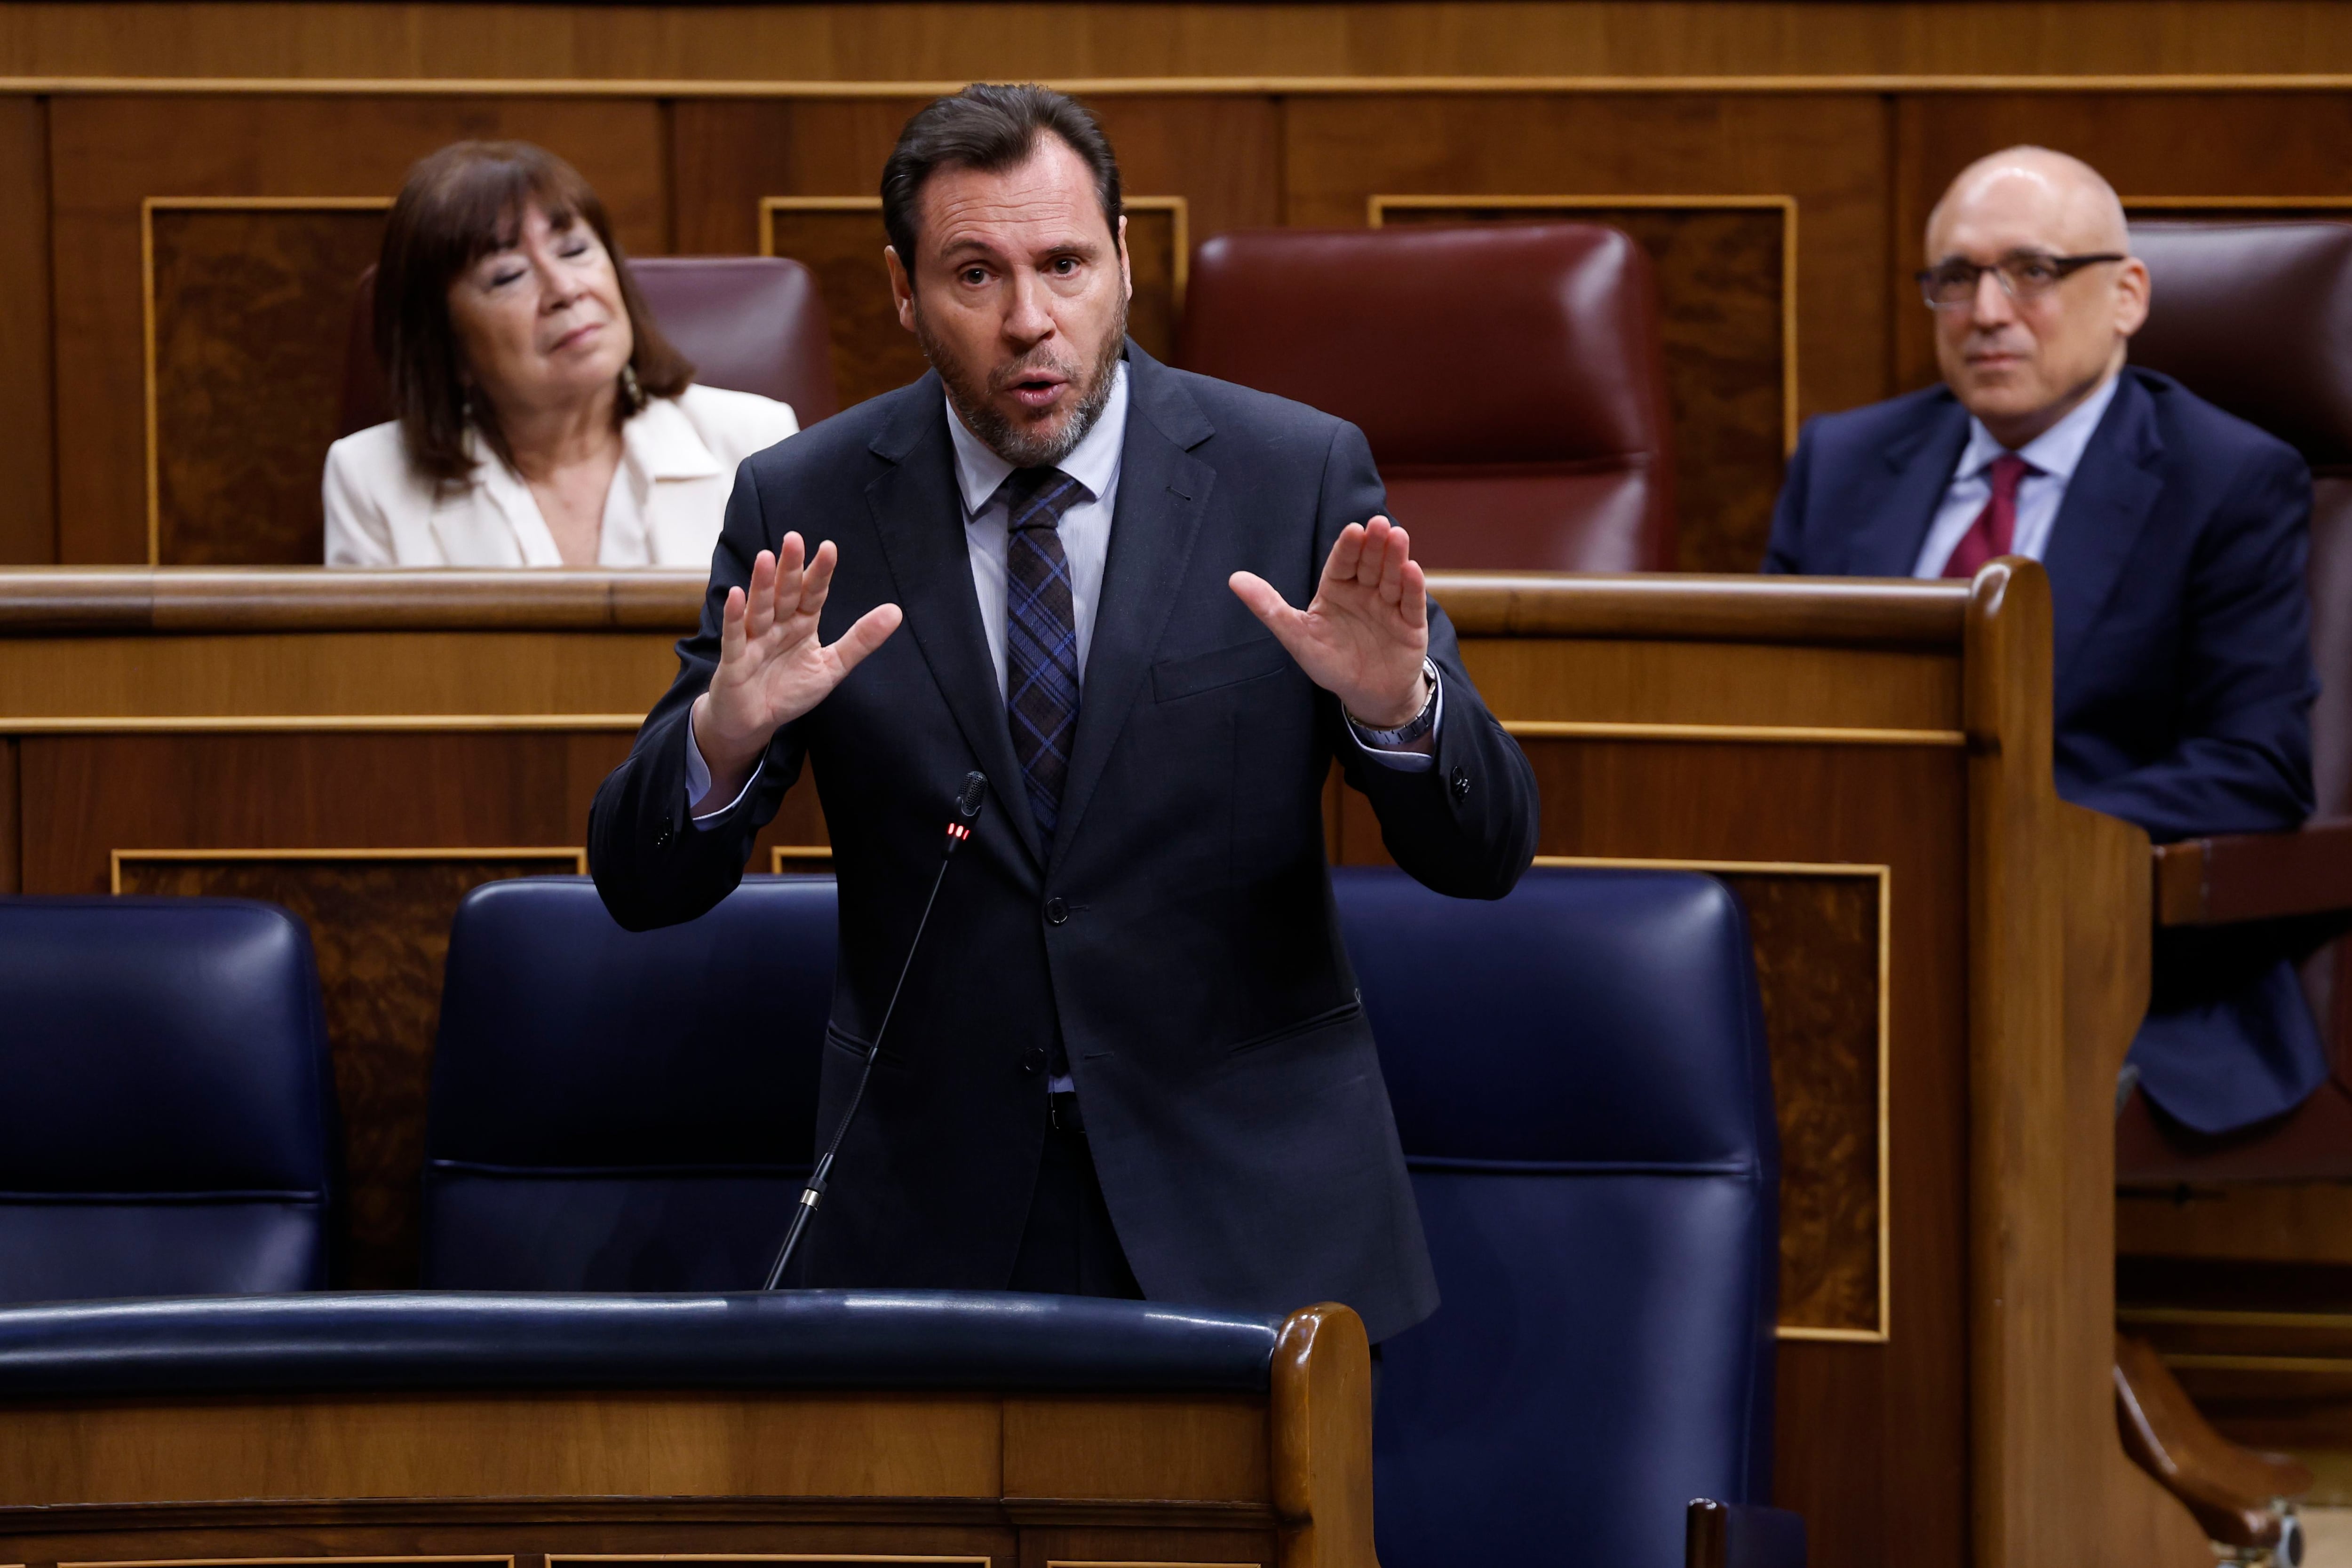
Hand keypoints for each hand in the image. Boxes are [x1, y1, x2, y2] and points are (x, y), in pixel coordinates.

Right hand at [691, 533, 901, 808]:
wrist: (754, 722)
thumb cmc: (789, 691)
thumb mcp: (832, 667)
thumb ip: (861, 640)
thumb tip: (896, 611)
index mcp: (802, 624)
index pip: (813, 594)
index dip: (820, 573)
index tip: (829, 548)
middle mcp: (778, 626)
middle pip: (785, 593)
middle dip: (790, 568)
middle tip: (794, 538)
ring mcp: (754, 640)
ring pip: (759, 608)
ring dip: (761, 584)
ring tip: (765, 557)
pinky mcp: (734, 660)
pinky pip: (735, 636)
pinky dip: (735, 616)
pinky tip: (735, 595)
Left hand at [1229, 516, 1429, 728]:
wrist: (1367, 695)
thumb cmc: (1330, 663)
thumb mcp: (1296, 636)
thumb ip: (1268, 608)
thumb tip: (1234, 579)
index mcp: (1336, 589)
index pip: (1341, 563)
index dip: (1348, 547)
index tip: (1353, 529)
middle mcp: (1364, 592)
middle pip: (1369, 564)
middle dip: (1374, 545)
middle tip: (1379, 523)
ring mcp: (1389, 605)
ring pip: (1392, 577)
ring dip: (1395, 557)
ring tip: (1398, 536)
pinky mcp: (1410, 623)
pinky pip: (1411, 602)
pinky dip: (1412, 587)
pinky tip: (1412, 569)